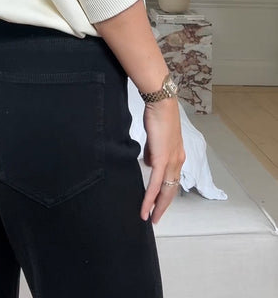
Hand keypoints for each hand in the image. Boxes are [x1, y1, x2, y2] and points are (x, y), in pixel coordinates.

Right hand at [140, 99, 184, 223]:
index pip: (173, 179)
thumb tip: (149, 164)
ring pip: (165, 190)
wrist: (161, 104)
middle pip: (172, 190)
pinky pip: (156, 184)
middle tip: (156, 218)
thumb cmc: (158, 116)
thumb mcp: (156, 138)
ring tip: (150, 217)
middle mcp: (178, 161)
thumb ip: (153, 152)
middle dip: (163, 206)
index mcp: (177, 155)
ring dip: (157, 206)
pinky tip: (145, 207)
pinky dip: (150, 198)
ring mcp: (171, 161)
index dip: (166, 193)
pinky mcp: (162, 160)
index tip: (159, 203)